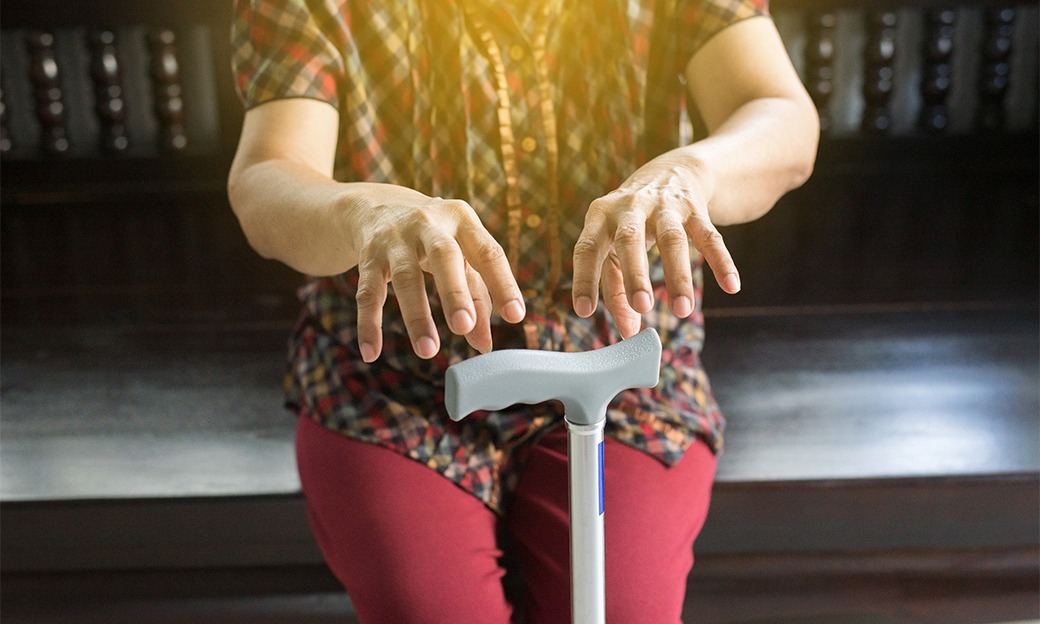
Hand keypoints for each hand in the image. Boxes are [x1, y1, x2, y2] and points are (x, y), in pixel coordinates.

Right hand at [348, 189, 525, 361]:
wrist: (376, 206)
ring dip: (416, 315)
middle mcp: (429, 223)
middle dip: (454, 292)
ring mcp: (395, 237)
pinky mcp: (368, 254)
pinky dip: (369, 323)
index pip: (488, 252)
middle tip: (463, 326)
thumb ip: (477, 297)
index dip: (503, 283)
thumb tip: (484, 344)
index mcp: (463, 220)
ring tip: (428, 351)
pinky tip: (372, 352)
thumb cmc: (434, 237)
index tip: (515, 316)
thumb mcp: (460, 255)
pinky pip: (368, 291)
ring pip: (405, 276)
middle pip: (443, 255)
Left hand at [571, 158, 739, 338]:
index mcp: (600, 217)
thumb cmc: (631, 222)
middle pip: (630, 240)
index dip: (585, 278)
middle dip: (635, 275)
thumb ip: (615, 288)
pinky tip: (731, 286)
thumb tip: (627, 332)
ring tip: (682, 311)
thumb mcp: (614, 247)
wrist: (671, 172)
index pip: (587, 247)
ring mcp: (664, 206)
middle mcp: (630, 207)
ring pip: (672, 240)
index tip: (584, 311)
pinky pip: (709, 236)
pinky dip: (721, 261)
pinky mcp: (695, 208)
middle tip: (642, 308)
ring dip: (678, 276)